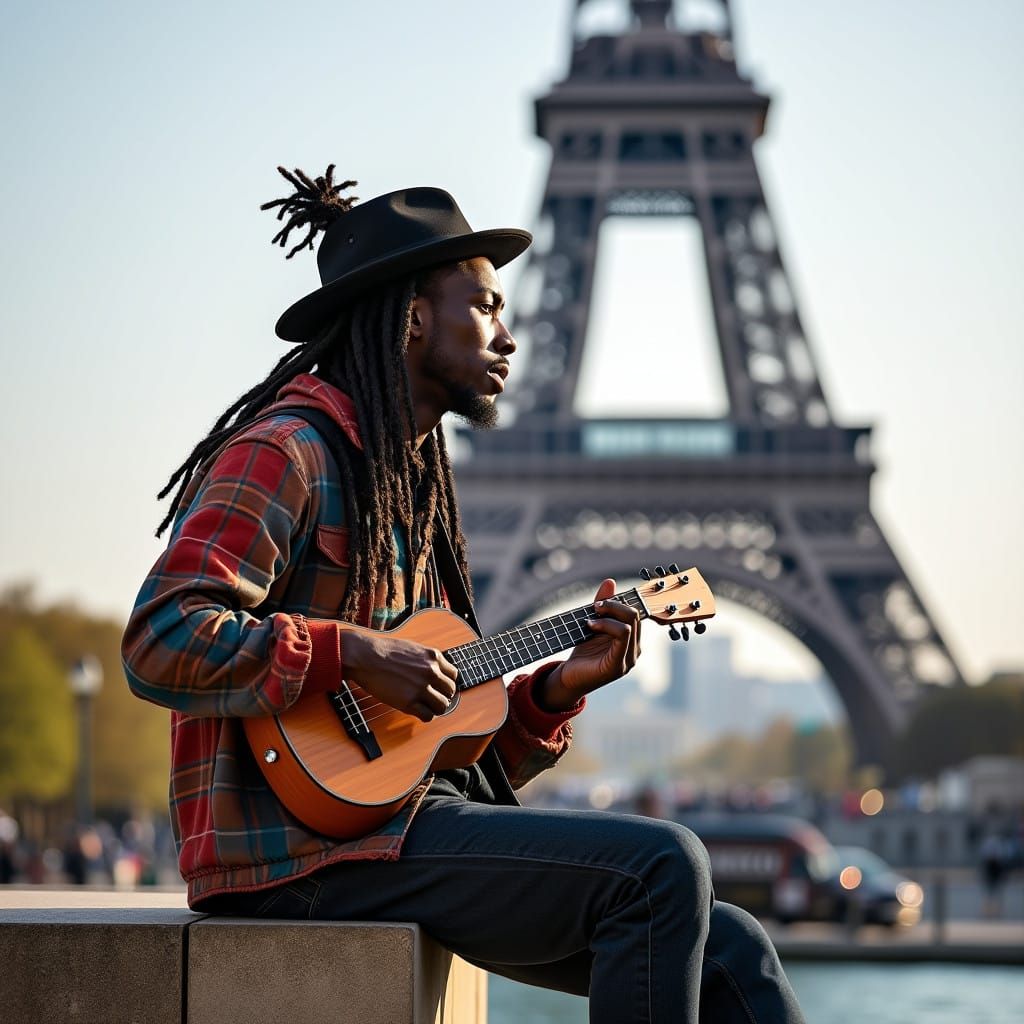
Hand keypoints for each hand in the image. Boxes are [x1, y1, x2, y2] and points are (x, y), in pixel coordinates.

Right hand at [341, 628, 457, 722]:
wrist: (365, 656)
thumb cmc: (383, 650)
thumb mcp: (413, 648)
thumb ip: (426, 659)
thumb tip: (433, 670)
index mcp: (433, 657)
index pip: (453, 675)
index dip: (445, 682)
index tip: (439, 687)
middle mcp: (431, 672)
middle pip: (450, 691)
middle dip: (443, 695)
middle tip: (432, 698)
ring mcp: (421, 687)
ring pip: (442, 706)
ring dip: (435, 708)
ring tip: (426, 707)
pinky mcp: (409, 701)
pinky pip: (428, 716)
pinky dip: (425, 716)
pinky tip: (417, 712)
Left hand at [538, 579, 640, 711]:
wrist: (569, 676)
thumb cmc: (583, 652)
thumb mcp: (593, 623)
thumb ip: (603, 605)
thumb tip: (610, 581)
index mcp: (632, 640)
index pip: (635, 613)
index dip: (620, 602)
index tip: (600, 601)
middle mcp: (635, 649)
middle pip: (634, 615)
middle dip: (614, 605)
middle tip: (595, 606)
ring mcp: (629, 659)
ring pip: (630, 624)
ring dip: (609, 614)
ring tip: (590, 617)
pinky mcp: (618, 665)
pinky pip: (622, 636)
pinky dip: (606, 625)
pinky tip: (591, 626)